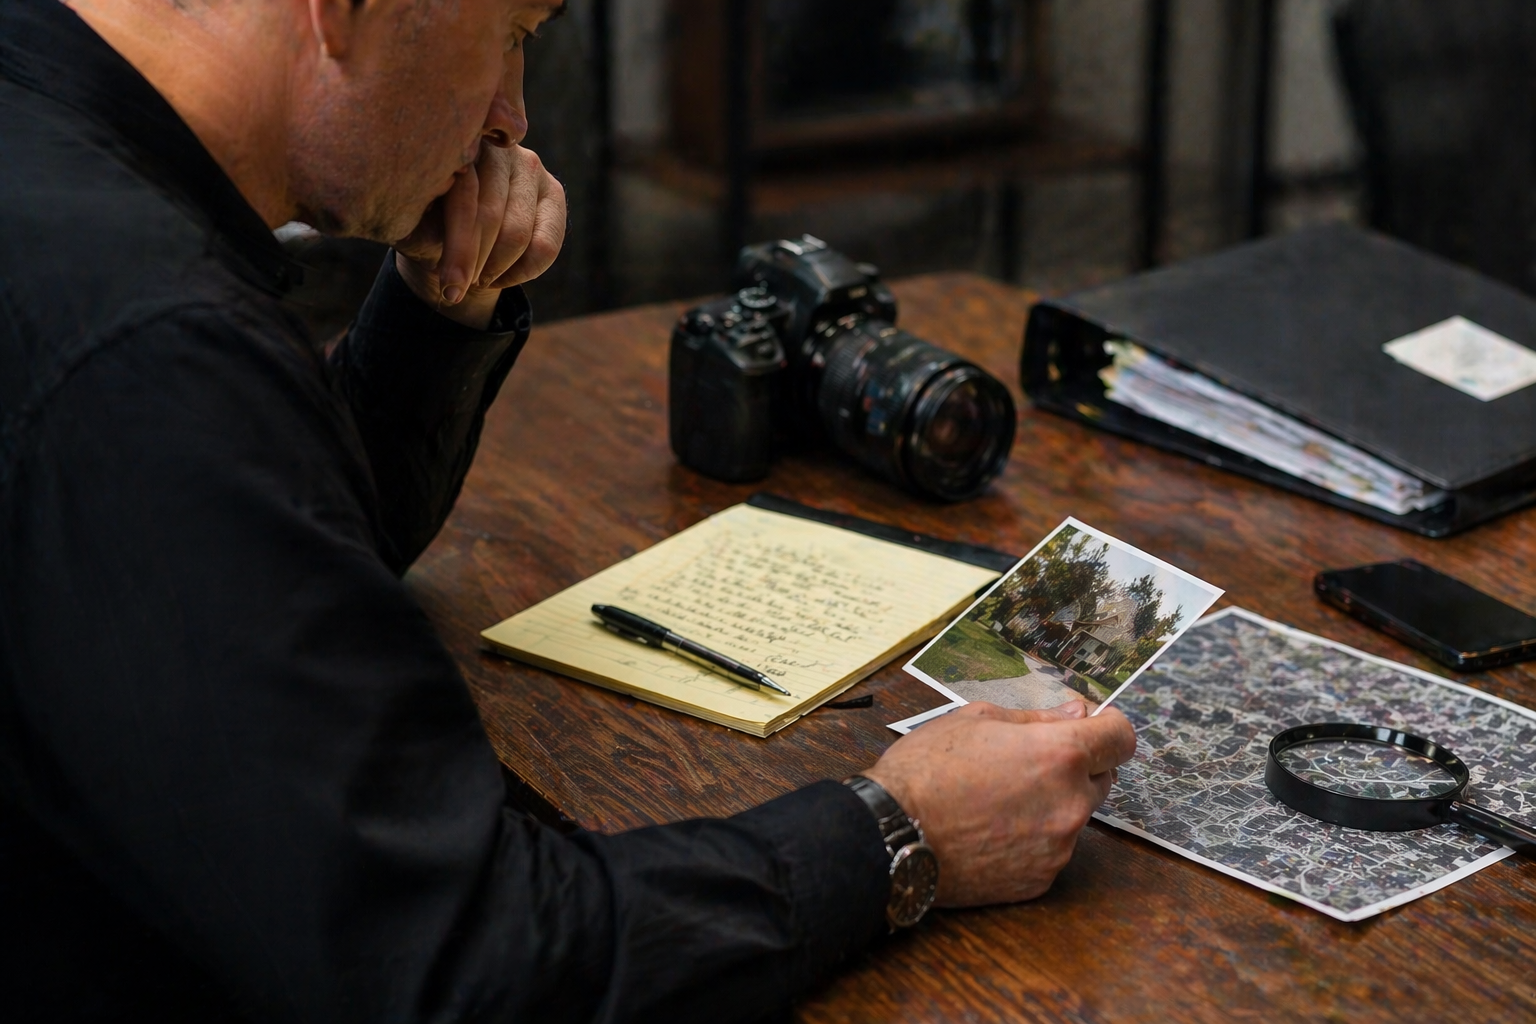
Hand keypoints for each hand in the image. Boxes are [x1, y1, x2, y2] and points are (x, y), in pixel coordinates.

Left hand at [394, 142, 565, 329]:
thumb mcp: (408, 218)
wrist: (449, 233)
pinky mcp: (553, 190)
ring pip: (519, 234)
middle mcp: (497, 145)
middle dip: (475, 262)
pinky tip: (501, 277)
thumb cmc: (423, 223)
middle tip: (456, 288)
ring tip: (475, 279)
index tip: (449, 286)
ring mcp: (529, 164)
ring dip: (495, 269)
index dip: (459, 248)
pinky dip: (523, 272)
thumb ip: (411, 206)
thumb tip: (405, 204)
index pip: (464, 197)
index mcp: (455, 141)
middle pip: (492, 216)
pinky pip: (546, 245)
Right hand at [864, 699, 1136, 906]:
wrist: (892, 834)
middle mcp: (1070, 805)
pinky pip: (1051, 850)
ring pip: (1074, 816)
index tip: (1089, 727)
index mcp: (1060, 756)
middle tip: (1027, 762)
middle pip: (1102, 778)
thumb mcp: (976, 720)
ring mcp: (1058, 848)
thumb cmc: (927, 769)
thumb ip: (1038, 718)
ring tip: (998, 799)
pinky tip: (992, 830)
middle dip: (1076, 766)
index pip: (1121, 737)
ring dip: (1052, 804)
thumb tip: (1078, 714)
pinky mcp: (1039, 880)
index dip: (1107, 727)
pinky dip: (1032, 838)